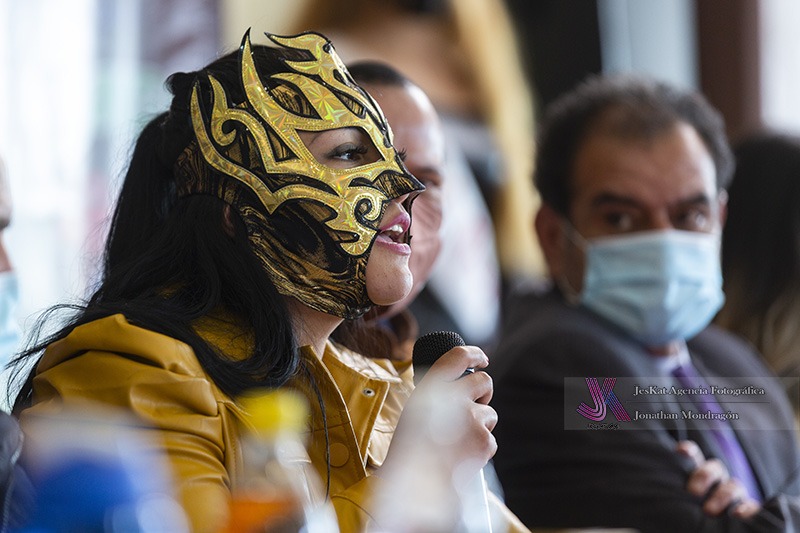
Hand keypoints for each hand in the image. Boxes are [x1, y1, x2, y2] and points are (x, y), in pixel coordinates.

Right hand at [382, 345, 496, 482]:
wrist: (413, 482)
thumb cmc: (409, 450)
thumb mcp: (415, 410)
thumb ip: (436, 395)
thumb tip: (459, 391)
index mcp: (432, 386)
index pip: (459, 356)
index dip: (475, 354)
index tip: (482, 359)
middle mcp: (454, 397)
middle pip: (484, 381)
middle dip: (484, 392)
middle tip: (476, 405)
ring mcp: (472, 419)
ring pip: (490, 414)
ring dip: (480, 424)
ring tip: (459, 441)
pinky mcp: (484, 440)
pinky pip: (490, 439)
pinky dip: (481, 448)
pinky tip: (463, 457)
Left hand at [677, 440, 760, 518]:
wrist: (704, 524)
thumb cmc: (684, 512)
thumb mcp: (677, 500)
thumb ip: (673, 493)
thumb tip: (652, 490)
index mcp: (696, 474)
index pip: (693, 455)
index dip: (689, 451)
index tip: (680, 452)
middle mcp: (716, 480)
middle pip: (714, 469)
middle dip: (704, 476)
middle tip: (692, 493)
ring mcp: (733, 494)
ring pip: (733, 486)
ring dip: (723, 496)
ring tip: (709, 511)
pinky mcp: (746, 509)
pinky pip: (752, 506)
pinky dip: (748, 509)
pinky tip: (740, 515)